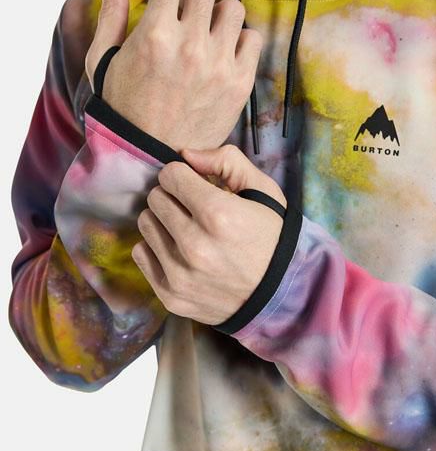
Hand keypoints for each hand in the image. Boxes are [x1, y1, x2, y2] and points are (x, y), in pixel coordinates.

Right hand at [85, 0, 262, 151]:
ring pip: (233, 9)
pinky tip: (223, 56)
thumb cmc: (123, 107)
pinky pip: (253, 39)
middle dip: (191, 1)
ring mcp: (219, 66)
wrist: (150, 155)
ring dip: (218, 18)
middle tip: (185, 23)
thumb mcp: (104, 60)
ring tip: (206, 38)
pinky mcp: (239, 84)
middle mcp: (190, 46)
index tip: (165, 5)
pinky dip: (240, 42)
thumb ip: (111, 13)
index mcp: (154, 35)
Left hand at [131, 145, 286, 325]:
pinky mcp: (171, 295)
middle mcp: (195, 245)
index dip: (184, 176)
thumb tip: (185, 154)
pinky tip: (179, 251)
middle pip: (155, 198)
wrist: (280, 294)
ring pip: (145, 224)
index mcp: (218, 214)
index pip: (170, 175)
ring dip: (163, 221)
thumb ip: (226, 161)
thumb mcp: (263, 190)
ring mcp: (180, 274)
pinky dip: (156, 248)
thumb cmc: (271, 236)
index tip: (196, 185)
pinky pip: (140, 253)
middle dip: (173, 196)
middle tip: (192, 208)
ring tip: (187, 229)